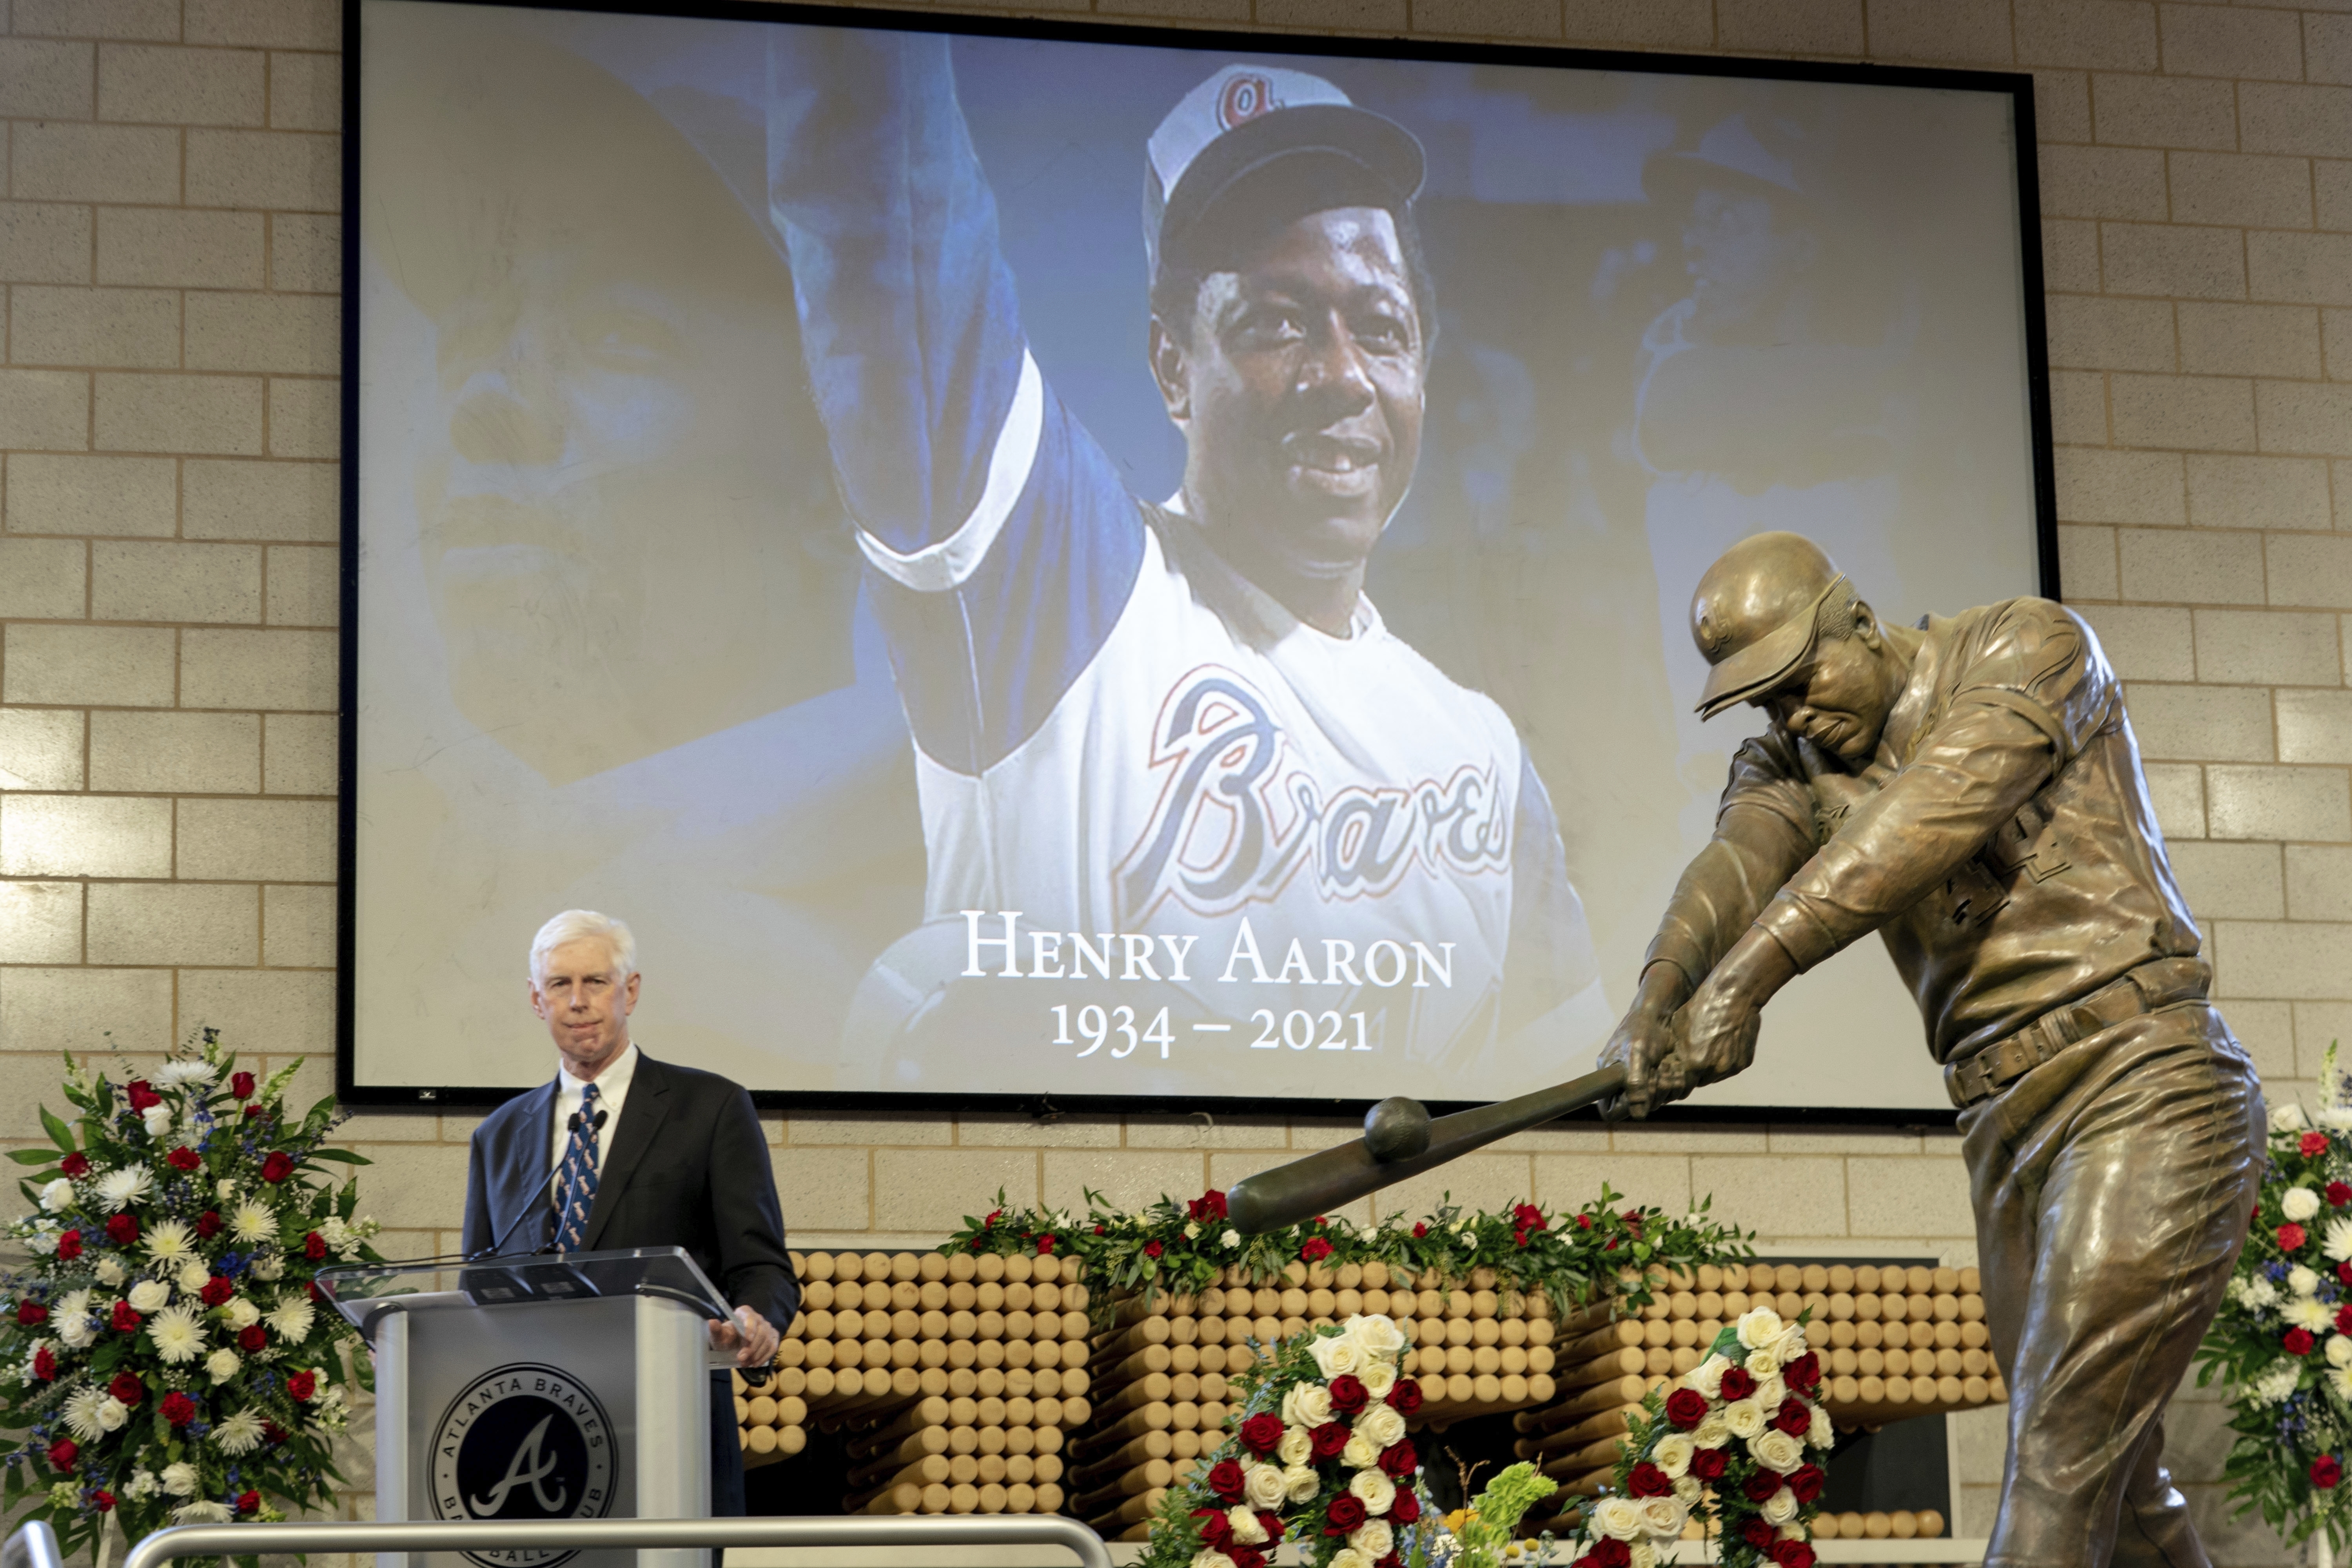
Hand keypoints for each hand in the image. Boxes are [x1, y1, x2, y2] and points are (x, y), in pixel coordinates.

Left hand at [708, 1304, 779, 1367]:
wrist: (733, 1343)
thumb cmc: (726, 1337)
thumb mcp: (719, 1335)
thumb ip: (716, 1330)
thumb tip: (712, 1322)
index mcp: (744, 1313)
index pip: (750, 1318)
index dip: (750, 1328)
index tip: (747, 1339)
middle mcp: (758, 1318)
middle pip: (761, 1332)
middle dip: (752, 1348)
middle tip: (741, 1359)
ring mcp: (767, 1327)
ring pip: (768, 1341)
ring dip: (757, 1355)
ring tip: (745, 1363)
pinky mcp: (772, 1337)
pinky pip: (773, 1347)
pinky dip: (765, 1357)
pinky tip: (755, 1363)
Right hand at [1599, 963, 1690, 1120]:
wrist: (1659, 1013)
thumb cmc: (1643, 1029)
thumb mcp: (1638, 1055)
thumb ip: (1636, 1084)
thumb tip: (1639, 1115)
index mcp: (1607, 1075)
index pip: (1609, 1109)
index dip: (1624, 1108)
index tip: (1640, 1094)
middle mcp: (1619, 1080)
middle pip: (1635, 1108)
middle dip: (1650, 1094)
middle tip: (1657, 1074)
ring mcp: (1637, 1079)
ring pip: (1651, 1101)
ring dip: (1662, 1087)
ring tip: (1665, 1067)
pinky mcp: (1652, 1076)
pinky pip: (1662, 1092)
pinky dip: (1670, 1082)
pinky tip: (1670, 1067)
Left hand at [1672, 928, 1797, 1089]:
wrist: (1733, 994)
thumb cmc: (1701, 1007)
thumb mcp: (1678, 1028)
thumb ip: (1675, 1051)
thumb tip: (1668, 1063)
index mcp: (1694, 1063)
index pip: (1683, 1085)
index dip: (1680, 1080)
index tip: (1678, 1076)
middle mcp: (1714, 1070)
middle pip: (1700, 1081)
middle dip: (1695, 1073)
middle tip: (1693, 1057)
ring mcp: (1732, 1067)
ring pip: (1716, 1075)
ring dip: (1711, 1068)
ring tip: (1709, 1047)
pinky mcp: (1744, 1062)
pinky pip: (1730, 1068)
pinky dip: (1726, 1061)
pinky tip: (1723, 1043)